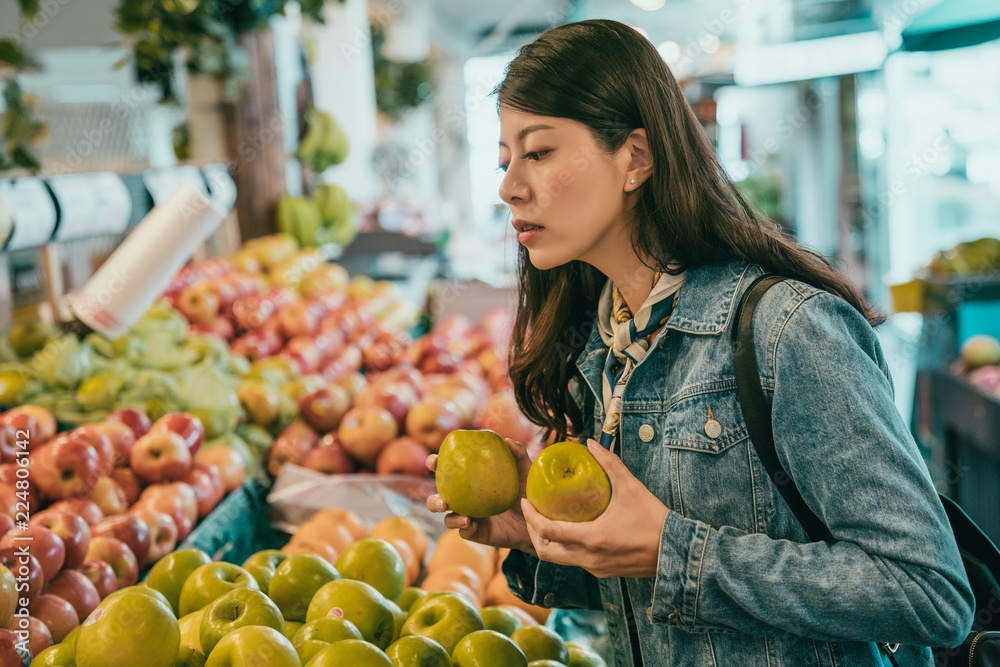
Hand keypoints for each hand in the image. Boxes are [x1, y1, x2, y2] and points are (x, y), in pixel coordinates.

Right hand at [426, 437, 535, 555]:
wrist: (539, 519)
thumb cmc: (529, 490)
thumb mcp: (525, 470)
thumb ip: (518, 453)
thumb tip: (506, 440)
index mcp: (470, 480)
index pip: (447, 470)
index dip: (435, 464)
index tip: (434, 461)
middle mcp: (466, 499)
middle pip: (440, 498)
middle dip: (433, 499)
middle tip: (442, 499)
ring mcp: (470, 516)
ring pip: (447, 518)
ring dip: (448, 517)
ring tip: (456, 512)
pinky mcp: (477, 533)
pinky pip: (464, 531)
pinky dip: (463, 527)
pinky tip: (470, 522)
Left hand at [521, 439, 667, 578]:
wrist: (676, 551)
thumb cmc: (653, 518)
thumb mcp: (630, 486)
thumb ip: (608, 462)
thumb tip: (590, 442)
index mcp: (591, 538)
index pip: (547, 532)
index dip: (530, 516)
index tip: (524, 501)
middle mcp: (588, 558)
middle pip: (545, 552)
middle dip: (533, 533)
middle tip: (531, 513)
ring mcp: (595, 568)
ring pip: (560, 559)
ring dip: (549, 542)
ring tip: (547, 519)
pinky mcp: (604, 572)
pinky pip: (576, 562)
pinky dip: (566, 548)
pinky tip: (571, 530)